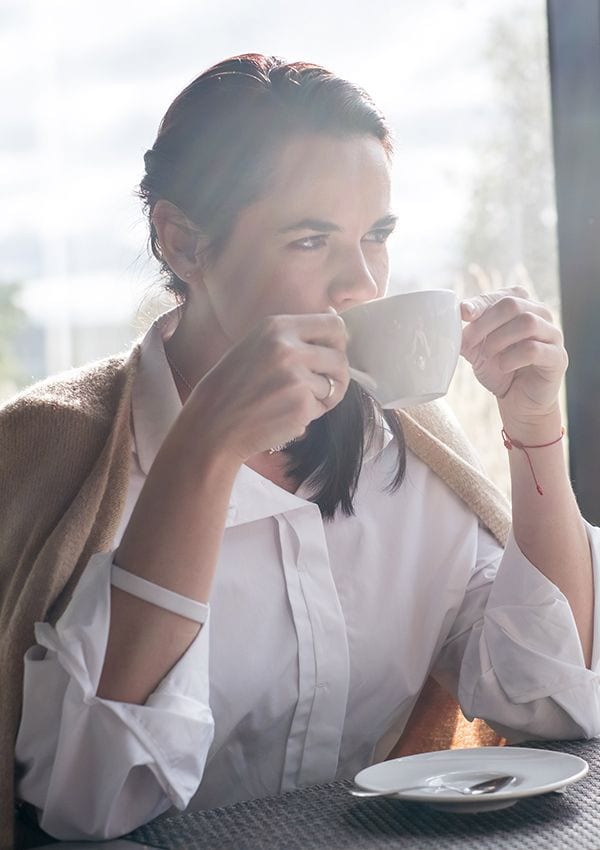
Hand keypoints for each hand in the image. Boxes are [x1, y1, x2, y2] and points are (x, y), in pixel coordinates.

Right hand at [186, 313, 349, 461]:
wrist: (212, 425)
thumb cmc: (233, 387)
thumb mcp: (257, 345)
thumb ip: (292, 335)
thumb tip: (332, 317)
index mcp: (276, 327)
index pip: (333, 323)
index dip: (338, 343)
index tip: (329, 356)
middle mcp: (288, 347)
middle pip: (340, 357)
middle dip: (336, 375)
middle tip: (321, 387)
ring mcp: (296, 377)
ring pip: (335, 384)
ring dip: (324, 397)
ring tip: (297, 402)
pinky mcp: (301, 405)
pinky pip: (322, 407)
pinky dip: (310, 414)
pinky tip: (285, 416)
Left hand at [460, 286, 567, 430]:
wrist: (518, 401)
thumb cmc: (499, 369)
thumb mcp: (476, 348)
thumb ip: (467, 331)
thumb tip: (454, 315)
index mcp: (521, 306)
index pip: (500, 296)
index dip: (479, 303)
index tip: (463, 313)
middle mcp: (541, 315)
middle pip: (513, 304)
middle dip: (485, 323)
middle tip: (469, 342)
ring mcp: (552, 335)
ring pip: (527, 322)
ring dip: (499, 339)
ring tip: (486, 355)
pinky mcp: (557, 357)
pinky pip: (534, 349)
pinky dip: (512, 357)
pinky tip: (503, 366)